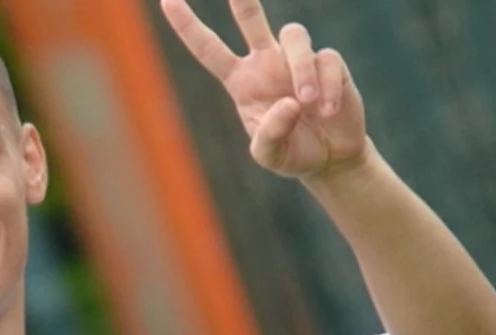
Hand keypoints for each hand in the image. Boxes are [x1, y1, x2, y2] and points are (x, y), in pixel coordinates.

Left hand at [161, 0, 367, 178]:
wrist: (328, 157)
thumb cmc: (291, 152)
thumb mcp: (269, 154)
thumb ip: (270, 134)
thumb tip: (289, 102)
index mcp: (241, 81)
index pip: (208, 49)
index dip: (188, 26)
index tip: (166, 0)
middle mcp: (265, 63)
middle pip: (251, 20)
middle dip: (243, 0)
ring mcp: (296, 60)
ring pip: (294, 37)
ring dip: (301, 68)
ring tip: (306, 102)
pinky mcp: (329, 63)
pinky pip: (327, 60)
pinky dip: (328, 86)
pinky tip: (329, 112)